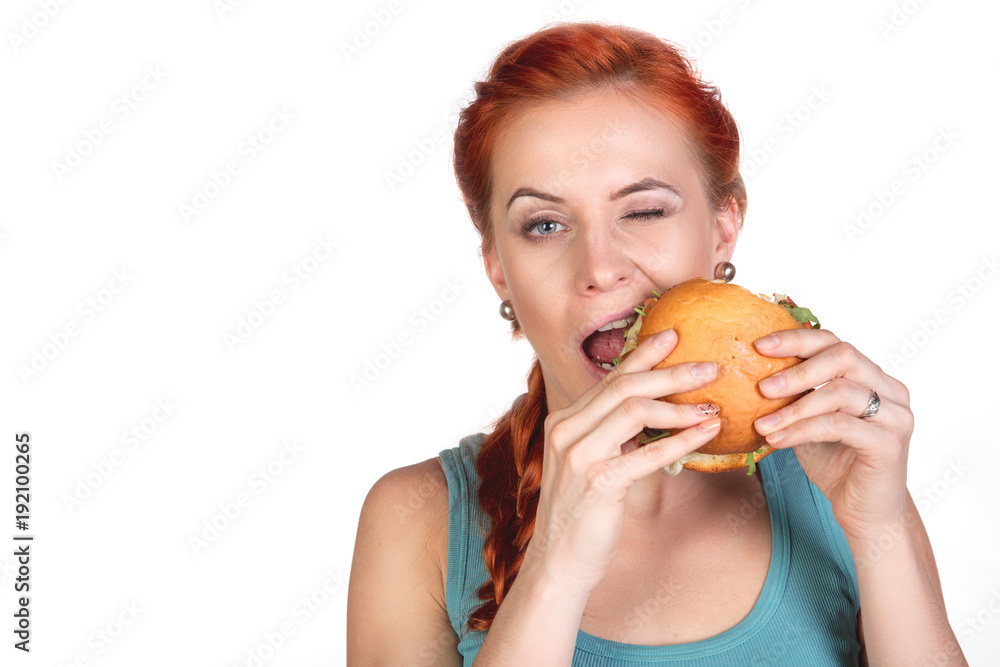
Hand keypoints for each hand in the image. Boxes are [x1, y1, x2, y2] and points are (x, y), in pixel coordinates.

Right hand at [520, 328, 723, 597]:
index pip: (610, 379)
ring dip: (680, 404)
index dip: (643, 354)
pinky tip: (707, 435)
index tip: (673, 335)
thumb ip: (612, 436)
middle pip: (624, 386)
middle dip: (670, 372)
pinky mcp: (599, 482)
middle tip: (709, 366)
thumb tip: (653, 412)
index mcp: (564, 420)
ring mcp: (579, 455)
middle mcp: (567, 430)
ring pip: (634, 410)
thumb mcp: (591, 464)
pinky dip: (682, 440)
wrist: (560, 561)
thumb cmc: (582, 513)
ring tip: (713, 404)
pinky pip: (648, 453)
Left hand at [751, 329, 913, 539]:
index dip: (797, 339)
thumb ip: (795, 396)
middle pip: (844, 356)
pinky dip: (802, 430)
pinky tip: (776, 440)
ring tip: (762, 422)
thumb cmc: (836, 465)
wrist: (864, 514)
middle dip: (797, 367)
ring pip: (840, 391)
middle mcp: (892, 391)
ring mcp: (895, 416)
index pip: (836, 342)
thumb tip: (752, 372)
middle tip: (762, 386)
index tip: (759, 345)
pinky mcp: (889, 444)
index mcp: (874, 378)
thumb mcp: (808, 422)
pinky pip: (838, 426)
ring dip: (794, 406)